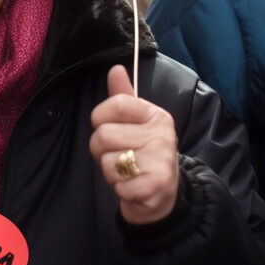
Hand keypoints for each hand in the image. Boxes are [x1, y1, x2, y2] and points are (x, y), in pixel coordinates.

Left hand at [88, 65, 179, 224]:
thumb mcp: (134, 124)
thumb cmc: (143, 155)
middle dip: (101, 151)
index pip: (115, 104)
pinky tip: (132, 187)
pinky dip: (120, 189)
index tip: (109, 128)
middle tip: (119, 157)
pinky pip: (117, 184)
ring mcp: (161, 159)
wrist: (163, 196)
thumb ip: (122, 97)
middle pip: (103, 135)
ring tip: (127, 173)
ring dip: (111, 172)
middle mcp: (161, 134)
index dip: (100, 119)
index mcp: (155, 114)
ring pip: (107, 161)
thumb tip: (115, 69)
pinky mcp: (156, 185)